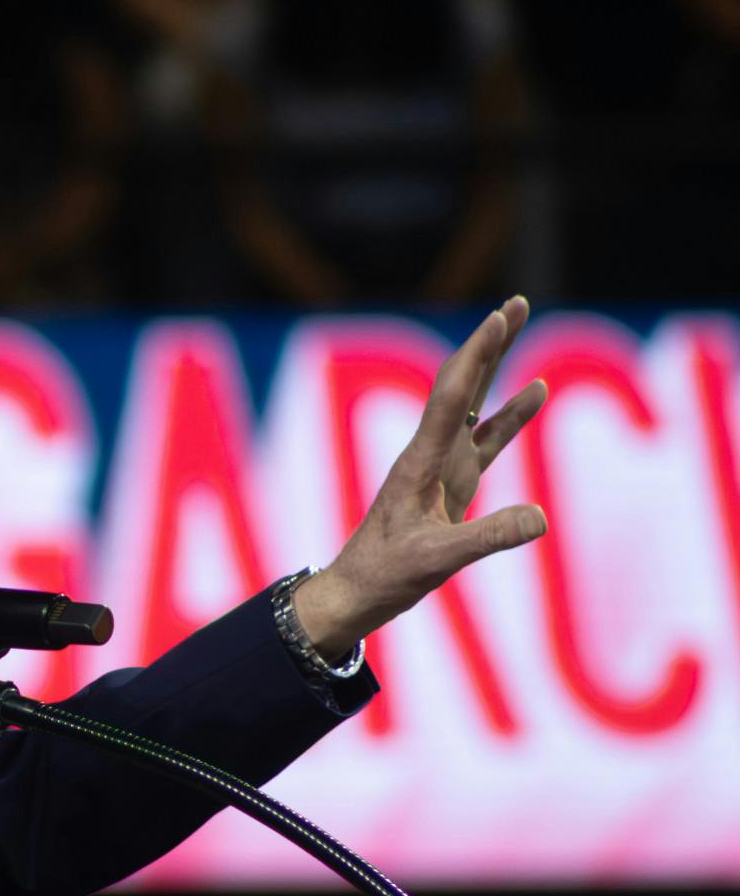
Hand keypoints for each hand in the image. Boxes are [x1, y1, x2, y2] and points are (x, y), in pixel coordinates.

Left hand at [294, 295, 550, 657]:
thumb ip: (487, 538)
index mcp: (420, 463)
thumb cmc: (385, 576)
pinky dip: (510, 416)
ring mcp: (441, 467)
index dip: (477, 356)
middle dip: (489, 344)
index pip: (453, 397)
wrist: (356, 593)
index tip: (498, 318)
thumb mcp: (437, 561)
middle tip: (516, 302)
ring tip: (519, 325)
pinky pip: (486, 440)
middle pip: (463, 385)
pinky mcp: (451, 484)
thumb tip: (540, 519)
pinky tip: (534, 392)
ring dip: (498, 367)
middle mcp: (429, 454)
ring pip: (474, 405)